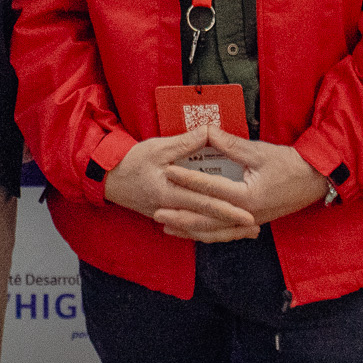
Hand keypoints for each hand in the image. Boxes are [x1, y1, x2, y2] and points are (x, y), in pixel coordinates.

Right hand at [103, 128, 257, 241]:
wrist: (107, 177)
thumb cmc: (132, 161)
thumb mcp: (158, 147)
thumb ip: (186, 142)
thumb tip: (208, 131)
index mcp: (170, 192)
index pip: (204, 203)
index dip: (228, 209)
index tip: (248, 213)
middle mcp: (170, 209)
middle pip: (206, 222)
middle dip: (232, 226)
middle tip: (255, 227)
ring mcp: (168, 215)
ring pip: (199, 229)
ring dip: (223, 231)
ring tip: (244, 232)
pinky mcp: (165, 216)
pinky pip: (190, 228)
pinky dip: (207, 230)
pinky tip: (220, 230)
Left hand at [167, 126, 330, 227]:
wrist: (315, 180)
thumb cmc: (289, 164)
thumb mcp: (259, 151)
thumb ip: (230, 144)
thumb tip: (206, 130)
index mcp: (247, 196)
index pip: (209, 188)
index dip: (186, 178)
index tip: (167, 171)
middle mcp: (246, 215)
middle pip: (206, 219)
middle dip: (180, 216)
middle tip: (157, 212)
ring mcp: (249, 222)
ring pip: (213, 232)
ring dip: (189, 230)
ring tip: (167, 228)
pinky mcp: (252, 223)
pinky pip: (224, 234)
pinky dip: (206, 235)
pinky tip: (192, 233)